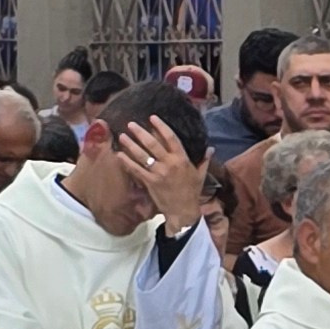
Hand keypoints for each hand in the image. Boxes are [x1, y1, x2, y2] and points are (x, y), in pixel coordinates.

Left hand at [118, 112, 203, 233]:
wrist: (183, 211)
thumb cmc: (192, 192)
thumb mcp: (200, 175)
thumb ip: (203, 160)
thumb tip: (210, 148)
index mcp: (182, 159)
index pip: (171, 138)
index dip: (161, 126)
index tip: (152, 117)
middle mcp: (169, 163)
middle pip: (153, 144)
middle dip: (140, 133)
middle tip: (131, 124)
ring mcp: (158, 173)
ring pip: (142, 155)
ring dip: (131, 144)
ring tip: (123, 136)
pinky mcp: (150, 182)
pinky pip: (136, 169)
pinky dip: (127, 162)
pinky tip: (119, 155)